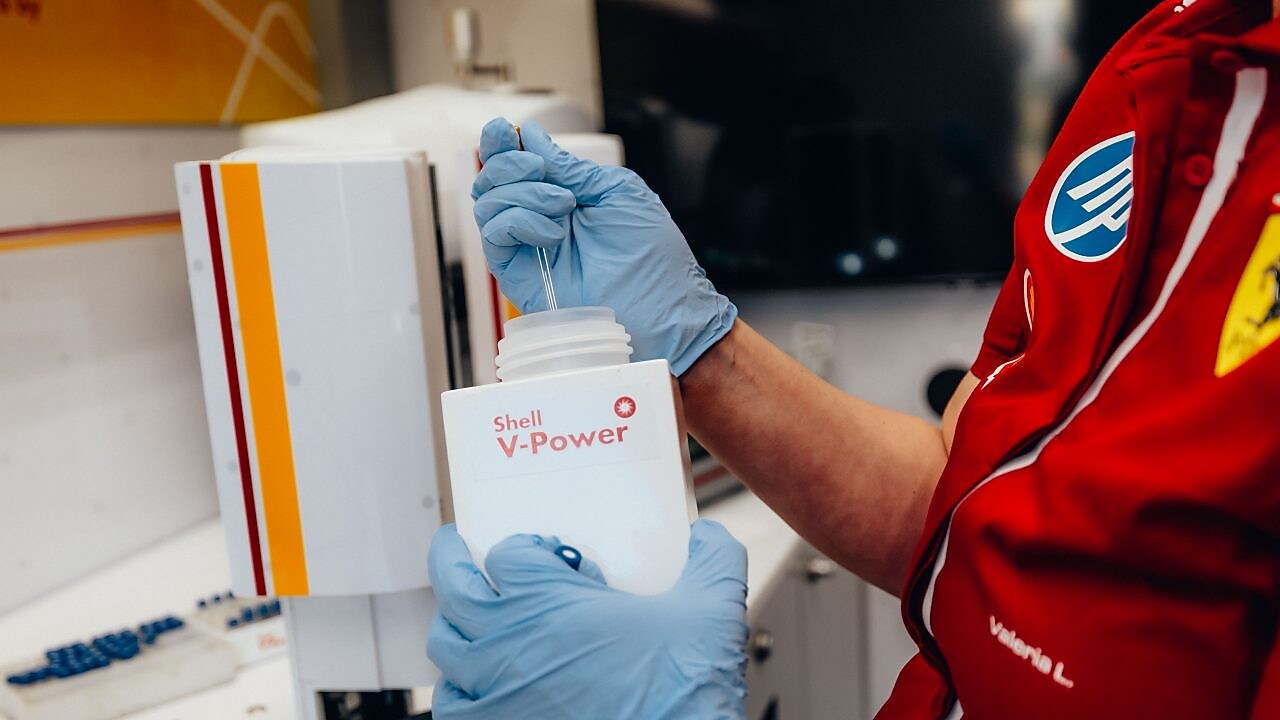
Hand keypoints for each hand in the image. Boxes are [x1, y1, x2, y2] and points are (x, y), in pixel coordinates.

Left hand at [427, 520, 748, 718]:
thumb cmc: (680, 696)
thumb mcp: (712, 612)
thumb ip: (713, 560)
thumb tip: (710, 537)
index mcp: (547, 601)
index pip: (509, 552)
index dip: (529, 546)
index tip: (549, 555)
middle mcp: (506, 641)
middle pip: (452, 583)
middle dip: (451, 557)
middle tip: (454, 544)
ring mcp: (493, 691)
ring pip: (445, 642)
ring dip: (455, 622)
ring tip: (472, 616)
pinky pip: (451, 703)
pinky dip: (458, 686)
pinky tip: (479, 683)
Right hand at [472, 118, 737, 375]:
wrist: (661, 311)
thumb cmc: (653, 258)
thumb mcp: (616, 192)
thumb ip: (571, 167)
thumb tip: (531, 137)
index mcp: (564, 193)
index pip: (516, 161)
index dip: (501, 142)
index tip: (506, 131)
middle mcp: (539, 217)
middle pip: (493, 177)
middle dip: (513, 163)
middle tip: (547, 175)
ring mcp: (527, 245)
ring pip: (489, 201)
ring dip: (524, 193)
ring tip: (563, 208)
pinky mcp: (517, 272)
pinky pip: (494, 232)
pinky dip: (519, 221)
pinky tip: (551, 232)